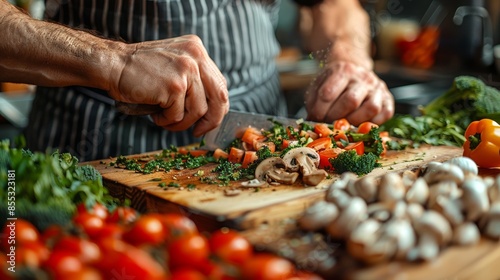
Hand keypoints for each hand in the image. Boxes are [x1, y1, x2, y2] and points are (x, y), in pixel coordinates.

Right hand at [108, 35, 228, 136]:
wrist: (112, 64)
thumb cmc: (139, 70)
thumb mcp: (174, 64)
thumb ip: (194, 79)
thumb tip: (212, 110)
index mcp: (197, 50)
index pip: (220, 84)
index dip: (217, 108)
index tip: (208, 121)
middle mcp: (196, 57)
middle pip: (219, 98)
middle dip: (211, 121)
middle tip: (198, 132)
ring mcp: (186, 70)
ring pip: (198, 111)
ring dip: (181, 122)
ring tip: (164, 120)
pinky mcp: (175, 85)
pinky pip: (178, 115)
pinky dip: (165, 121)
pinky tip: (154, 113)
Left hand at [305, 61, 393, 124]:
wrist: (352, 73)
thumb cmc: (333, 84)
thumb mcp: (318, 88)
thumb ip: (313, 104)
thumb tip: (311, 122)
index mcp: (343, 70)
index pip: (328, 93)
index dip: (320, 110)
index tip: (316, 118)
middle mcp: (363, 77)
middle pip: (351, 101)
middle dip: (336, 117)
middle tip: (329, 123)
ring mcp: (378, 87)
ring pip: (371, 108)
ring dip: (354, 121)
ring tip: (344, 124)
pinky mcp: (388, 99)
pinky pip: (384, 114)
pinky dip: (372, 123)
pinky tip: (360, 123)